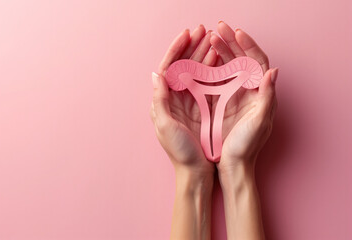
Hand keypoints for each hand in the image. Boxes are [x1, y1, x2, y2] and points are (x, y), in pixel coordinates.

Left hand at [150, 25, 216, 176]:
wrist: (195, 172)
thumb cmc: (179, 152)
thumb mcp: (165, 127)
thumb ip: (160, 100)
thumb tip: (156, 74)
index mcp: (164, 100)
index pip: (168, 67)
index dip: (176, 49)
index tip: (186, 34)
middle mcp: (175, 98)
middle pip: (183, 64)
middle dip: (192, 46)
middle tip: (203, 29)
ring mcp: (189, 101)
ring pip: (196, 70)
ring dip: (203, 54)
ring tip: (212, 38)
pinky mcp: (202, 107)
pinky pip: (207, 83)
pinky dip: (212, 69)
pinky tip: (220, 59)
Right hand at [208, 21, 278, 171]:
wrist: (232, 167)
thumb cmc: (246, 147)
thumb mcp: (259, 123)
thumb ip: (268, 97)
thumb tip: (274, 71)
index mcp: (260, 93)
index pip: (257, 61)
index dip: (247, 45)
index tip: (235, 33)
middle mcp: (248, 91)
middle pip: (241, 59)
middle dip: (229, 41)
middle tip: (217, 28)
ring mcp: (233, 96)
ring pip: (228, 66)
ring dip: (219, 50)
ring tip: (208, 38)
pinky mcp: (220, 102)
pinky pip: (215, 79)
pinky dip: (209, 66)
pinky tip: (201, 59)